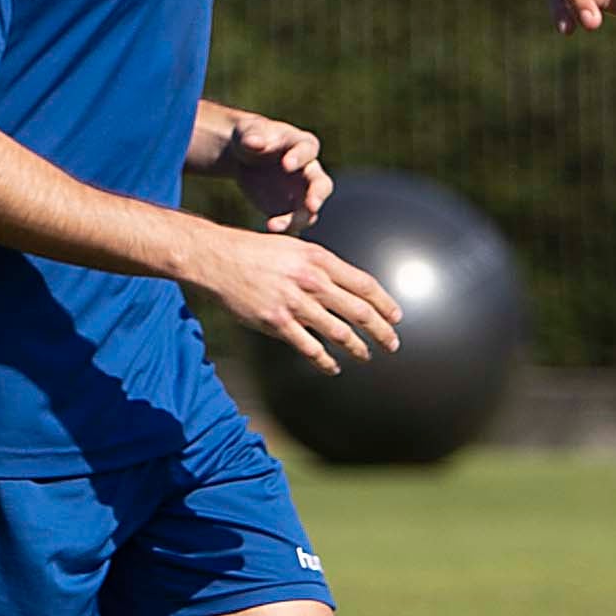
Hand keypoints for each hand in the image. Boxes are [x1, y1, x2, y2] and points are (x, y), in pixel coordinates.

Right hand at [198, 226, 404, 373]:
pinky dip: (325, 362)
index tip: (397, 317)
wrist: (218, 259)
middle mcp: (312, 281)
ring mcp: (295, 304)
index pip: (365, 284)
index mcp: (320, 259)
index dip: (385, 303)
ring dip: (357, 348)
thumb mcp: (295, 247)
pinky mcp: (277, 323)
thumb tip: (344, 284)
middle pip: (360, 311)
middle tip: (392, 344)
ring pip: (339, 333)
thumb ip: (321, 265)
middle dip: (381, 331)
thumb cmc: (255, 252)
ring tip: (366, 356)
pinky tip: (332, 368)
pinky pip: (309, 348)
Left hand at [213, 111, 331, 232]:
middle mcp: (309, 170)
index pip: (307, 150)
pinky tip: (269, 228)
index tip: (286, 164)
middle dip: (317, 194)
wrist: (244, 159)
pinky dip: (285, 227)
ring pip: (309, 209)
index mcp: (302, 144)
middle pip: (321, 184)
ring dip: (297, 219)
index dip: (299, 157)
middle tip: (311, 205)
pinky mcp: (291, 209)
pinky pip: (293, 222)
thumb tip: (254, 142)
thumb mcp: (247, 132)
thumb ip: (252, 136)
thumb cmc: (251, 137)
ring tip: (274, 225)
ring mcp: (303, 192)